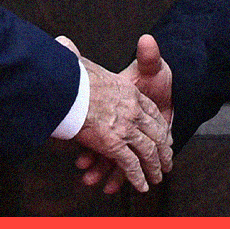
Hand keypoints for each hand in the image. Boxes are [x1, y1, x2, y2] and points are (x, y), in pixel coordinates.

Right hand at [54, 36, 172, 192]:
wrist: (70, 83)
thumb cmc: (76, 74)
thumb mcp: (86, 61)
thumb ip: (80, 54)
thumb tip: (64, 43)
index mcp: (130, 92)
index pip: (151, 111)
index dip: (158, 126)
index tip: (163, 137)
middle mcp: (133, 110)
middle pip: (156, 134)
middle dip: (162, 151)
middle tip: (165, 163)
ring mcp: (125, 128)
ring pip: (147, 152)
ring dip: (153, 168)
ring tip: (156, 179)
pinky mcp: (114, 143)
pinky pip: (130, 164)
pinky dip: (136, 177)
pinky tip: (141, 186)